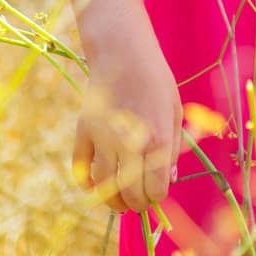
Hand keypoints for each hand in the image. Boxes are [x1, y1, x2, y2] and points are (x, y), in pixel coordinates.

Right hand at [72, 39, 183, 215]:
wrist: (123, 51)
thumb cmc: (156, 80)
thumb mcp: (175, 110)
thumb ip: (174, 148)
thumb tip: (170, 179)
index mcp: (158, 139)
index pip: (155, 191)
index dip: (156, 198)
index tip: (154, 193)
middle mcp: (130, 143)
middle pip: (130, 195)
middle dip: (136, 204)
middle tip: (138, 200)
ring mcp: (103, 138)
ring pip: (104, 188)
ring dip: (113, 201)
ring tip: (120, 200)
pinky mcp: (83, 131)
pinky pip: (80, 170)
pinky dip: (86, 184)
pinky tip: (96, 184)